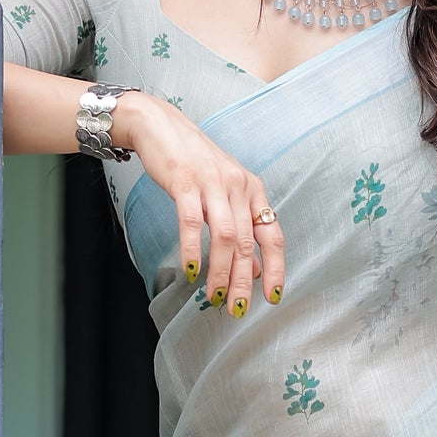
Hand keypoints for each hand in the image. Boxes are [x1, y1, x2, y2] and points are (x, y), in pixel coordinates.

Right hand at [114, 94, 285, 317]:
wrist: (160, 127)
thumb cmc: (193, 164)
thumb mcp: (223, 194)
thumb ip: (239, 228)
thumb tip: (255, 268)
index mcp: (253, 191)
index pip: (272, 235)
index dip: (276, 269)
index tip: (272, 298)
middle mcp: (238, 186)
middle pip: (246, 243)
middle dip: (244, 281)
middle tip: (237, 309)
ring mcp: (213, 183)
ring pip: (224, 237)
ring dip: (220, 272)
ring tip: (215, 298)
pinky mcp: (186, 182)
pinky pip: (192, 223)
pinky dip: (194, 250)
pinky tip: (192, 272)